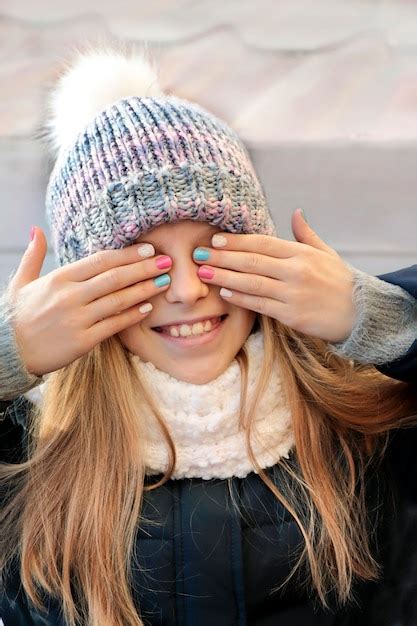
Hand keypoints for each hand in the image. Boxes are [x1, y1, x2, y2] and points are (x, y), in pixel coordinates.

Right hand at [5, 228, 171, 376]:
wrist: (7, 352)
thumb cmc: (17, 316)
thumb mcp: (20, 282)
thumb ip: (33, 255)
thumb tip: (37, 229)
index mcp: (58, 278)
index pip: (100, 261)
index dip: (127, 254)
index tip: (148, 249)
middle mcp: (69, 296)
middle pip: (114, 278)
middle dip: (144, 268)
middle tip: (167, 261)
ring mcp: (77, 319)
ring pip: (118, 300)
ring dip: (144, 289)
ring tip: (164, 282)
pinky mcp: (82, 341)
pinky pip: (114, 326)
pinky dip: (132, 315)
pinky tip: (148, 307)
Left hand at [193, 209, 355, 342]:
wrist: (361, 314)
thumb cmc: (341, 282)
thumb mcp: (327, 253)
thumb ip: (306, 234)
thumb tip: (295, 212)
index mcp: (301, 253)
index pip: (262, 243)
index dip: (236, 240)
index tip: (215, 238)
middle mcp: (296, 271)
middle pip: (251, 261)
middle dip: (222, 256)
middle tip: (198, 253)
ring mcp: (293, 294)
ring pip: (251, 282)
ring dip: (224, 276)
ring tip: (203, 272)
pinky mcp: (292, 315)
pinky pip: (260, 304)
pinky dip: (240, 297)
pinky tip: (224, 291)